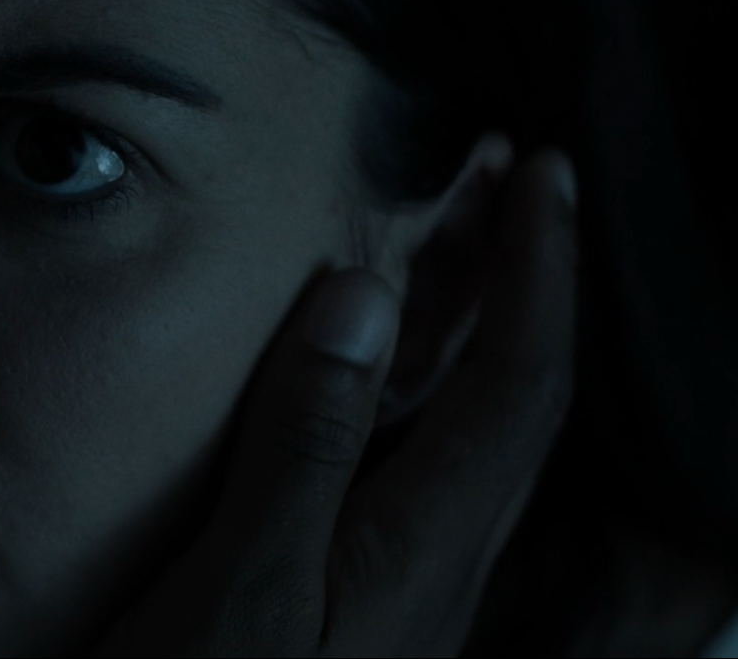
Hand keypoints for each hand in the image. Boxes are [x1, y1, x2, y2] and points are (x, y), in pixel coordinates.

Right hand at [94, 151, 578, 656]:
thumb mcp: (245, 581)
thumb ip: (307, 444)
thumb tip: (364, 300)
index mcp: (420, 548)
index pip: (515, 387)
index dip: (536, 275)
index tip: (537, 174)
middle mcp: (434, 567)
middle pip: (515, 405)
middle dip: (521, 285)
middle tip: (506, 187)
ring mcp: (401, 593)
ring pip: (471, 441)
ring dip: (474, 336)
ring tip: (453, 254)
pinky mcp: (358, 608)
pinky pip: (418, 475)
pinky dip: (416, 396)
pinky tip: (373, 386)